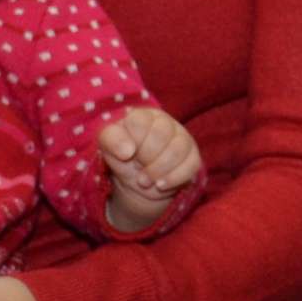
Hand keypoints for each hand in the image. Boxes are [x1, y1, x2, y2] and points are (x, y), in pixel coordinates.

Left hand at [99, 107, 200, 230]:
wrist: (138, 180)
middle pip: (161, 134)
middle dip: (145, 158)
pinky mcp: (193, 156)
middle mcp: (166, 123)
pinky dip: (173, 178)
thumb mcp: (108, 145)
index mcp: (144, 115)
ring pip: (178, 150)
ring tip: (144, 181)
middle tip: (137, 170)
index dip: (132, 141)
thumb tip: (127, 150)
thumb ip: (112, 140)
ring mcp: (182, 138)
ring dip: (158, 170)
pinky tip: (160, 185)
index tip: (125, 154)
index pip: (140, 121)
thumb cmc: (122, 156)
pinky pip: (191, 165)